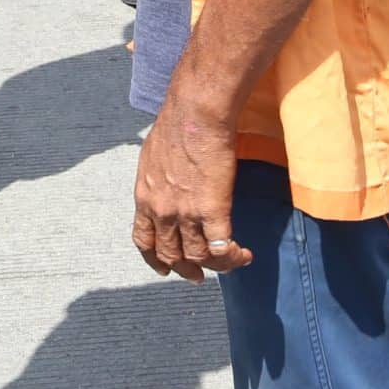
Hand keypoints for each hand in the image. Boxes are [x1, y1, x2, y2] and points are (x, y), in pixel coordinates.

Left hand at [132, 92, 250, 280]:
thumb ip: (156, 177)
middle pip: (170, 256)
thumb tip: (163, 181)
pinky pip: (222, 247)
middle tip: (200, 275)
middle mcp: (161, 211)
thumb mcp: (152, 155)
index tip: (165, 268)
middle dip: (186, 269)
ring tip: (233, 261)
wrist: (196, 112)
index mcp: (145, 197)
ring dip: (216, 266)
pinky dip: (232, 257)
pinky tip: (243, 254)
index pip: (144, 240)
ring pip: (198, 257)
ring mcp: (186, 213)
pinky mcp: (213, 209)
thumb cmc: (177, 123)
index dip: (154, 260)